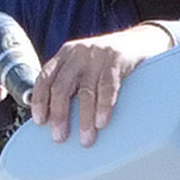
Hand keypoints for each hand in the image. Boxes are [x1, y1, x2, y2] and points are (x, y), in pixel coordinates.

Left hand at [28, 22, 179, 145]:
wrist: (139, 41)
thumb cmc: (108, 61)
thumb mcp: (84, 65)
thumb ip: (70, 82)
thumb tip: (55, 117)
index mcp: (65, 54)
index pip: (45, 78)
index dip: (40, 100)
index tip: (40, 121)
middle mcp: (78, 53)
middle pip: (62, 86)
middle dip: (59, 115)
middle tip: (60, 137)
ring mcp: (97, 55)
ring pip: (86, 92)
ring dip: (84, 119)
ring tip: (86, 138)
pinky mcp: (116, 60)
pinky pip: (107, 87)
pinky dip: (103, 107)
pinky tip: (101, 122)